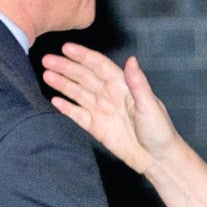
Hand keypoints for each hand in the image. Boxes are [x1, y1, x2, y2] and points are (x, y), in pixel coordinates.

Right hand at [42, 44, 175, 173]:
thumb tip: (131, 60)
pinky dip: (66, 108)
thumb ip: (138, 83)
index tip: (66, 48)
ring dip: (63, 84)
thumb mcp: (150, 105)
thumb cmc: (159, 130)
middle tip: (47, 60)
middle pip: (84, 77)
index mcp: (122, 86)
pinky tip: (54, 100)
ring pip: (78, 93)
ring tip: (46, 75)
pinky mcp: (96, 128)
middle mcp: (109, 95)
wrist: (157, 158)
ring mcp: (101, 111)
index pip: (99, 66)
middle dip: (66, 68)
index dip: (83, 56)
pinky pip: (78, 115)